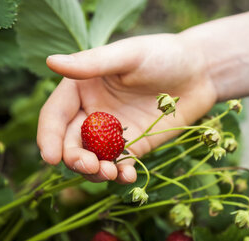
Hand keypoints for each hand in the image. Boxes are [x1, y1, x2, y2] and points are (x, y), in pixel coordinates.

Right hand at [37, 33, 216, 182]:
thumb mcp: (128, 55)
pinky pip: (121, 164)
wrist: (199, 73)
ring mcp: (114, 131)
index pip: (56, 115)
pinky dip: (121, 174)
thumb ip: (92, 63)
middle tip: (90, 165)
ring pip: (93, 158)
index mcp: (83, 87)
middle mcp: (94, 111)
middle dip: (75, 158)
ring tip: (111, 173)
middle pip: (71, 142)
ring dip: (95, 171)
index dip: (49, 136)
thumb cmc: (163, 55)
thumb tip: (51, 62)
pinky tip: (128, 176)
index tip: (50, 157)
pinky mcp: (136, 145)